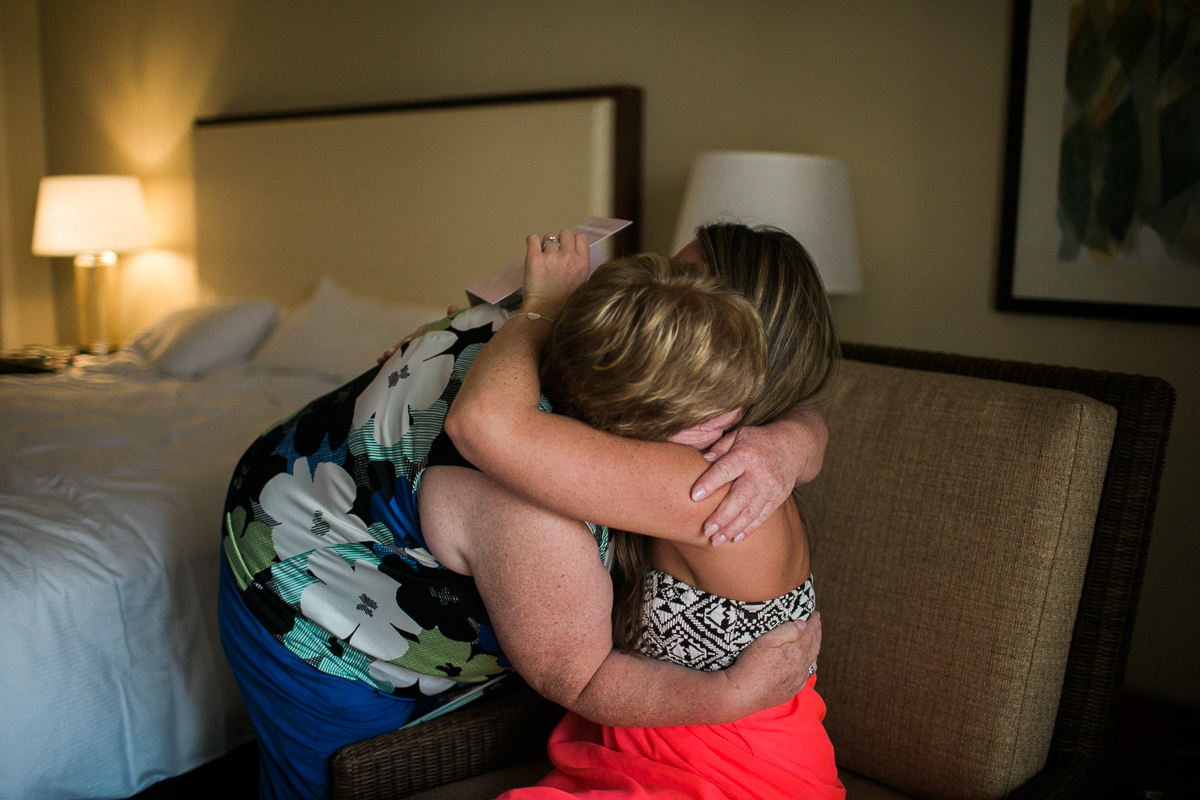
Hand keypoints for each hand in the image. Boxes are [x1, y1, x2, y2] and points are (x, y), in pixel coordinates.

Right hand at [377, 305, 459, 362]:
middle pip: (406, 341)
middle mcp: (418, 336)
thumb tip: (452, 307)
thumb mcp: (452, 328)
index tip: (405, 343)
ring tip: (383, 357)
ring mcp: (415, 345)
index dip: (411, 338)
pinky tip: (381, 361)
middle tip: (389, 353)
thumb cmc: (451, 334)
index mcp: (427, 330)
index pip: (417, 333)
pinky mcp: (413, 353)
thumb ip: (452, 319)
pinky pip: (401, 355)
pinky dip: (391, 358)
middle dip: (398, 347)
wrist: (453, 341)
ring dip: (392, 352)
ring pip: (402, 348)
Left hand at [521, 229, 589, 317]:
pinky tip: (533, 250)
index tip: (568, 249)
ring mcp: (551, 257)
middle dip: (560, 241)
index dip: (573, 242)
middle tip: (554, 255)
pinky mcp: (534, 258)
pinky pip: (532, 238)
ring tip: (544, 262)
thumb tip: (573, 252)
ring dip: (545, 247)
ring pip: (548, 238)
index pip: (580, 237)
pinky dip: (532, 242)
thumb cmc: (562, 302)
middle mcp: (569, 257)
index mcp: (582, 263)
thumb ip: (579, 265)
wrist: (545, 313)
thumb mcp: (581, 283)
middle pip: (565, 233)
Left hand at [691, 408, 826, 544]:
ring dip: (732, 528)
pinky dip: (749, 529)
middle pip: (740, 497)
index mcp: (746, 454)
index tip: (693, 496)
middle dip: (722, 516)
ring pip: (751, 512)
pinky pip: (762, 517)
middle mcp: (759, 473)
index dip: (710, 483)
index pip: (725, 469)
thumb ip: (719, 448)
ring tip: (715, 541)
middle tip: (706, 530)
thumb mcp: (738, 435)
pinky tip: (735, 538)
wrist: (792, 447)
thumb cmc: (756, 442)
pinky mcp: (777, 499)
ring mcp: (770, 488)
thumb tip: (701, 460)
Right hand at [725, 612, 820, 713]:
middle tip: (817, 623)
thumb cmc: (751, 665)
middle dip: (817, 633)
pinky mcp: (792, 690)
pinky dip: (810, 665)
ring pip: (813, 661)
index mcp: (797, 652)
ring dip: (815, 649)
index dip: (814, 622)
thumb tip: (802, 624)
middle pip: (814, 646)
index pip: (810, 632)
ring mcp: (798, 680)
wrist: (743, 693)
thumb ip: (787, 631)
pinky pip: (807, 675)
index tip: (816, 614)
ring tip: (814, 641)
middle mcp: (802, 666)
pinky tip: (806, 663)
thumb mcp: (766, 641)